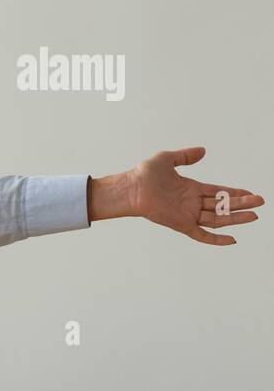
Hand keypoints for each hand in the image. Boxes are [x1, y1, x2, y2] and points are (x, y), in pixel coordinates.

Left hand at [90, 147, 263, 245]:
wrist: (131, 188)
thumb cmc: (144, 174)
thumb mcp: (167, 158)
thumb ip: (185, 155)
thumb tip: (203, 150)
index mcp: (190, 188)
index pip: (218, 191)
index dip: (234, 192)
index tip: (250, 193)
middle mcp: (191, 202)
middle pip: (222, 205)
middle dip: (241, 204)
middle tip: (260, 202)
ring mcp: (187, 214)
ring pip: (217, 218)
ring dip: (235, 218)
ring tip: (254, 216)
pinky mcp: (181, 224)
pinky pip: (201, 234)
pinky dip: (216, 239)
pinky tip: (232, 240)